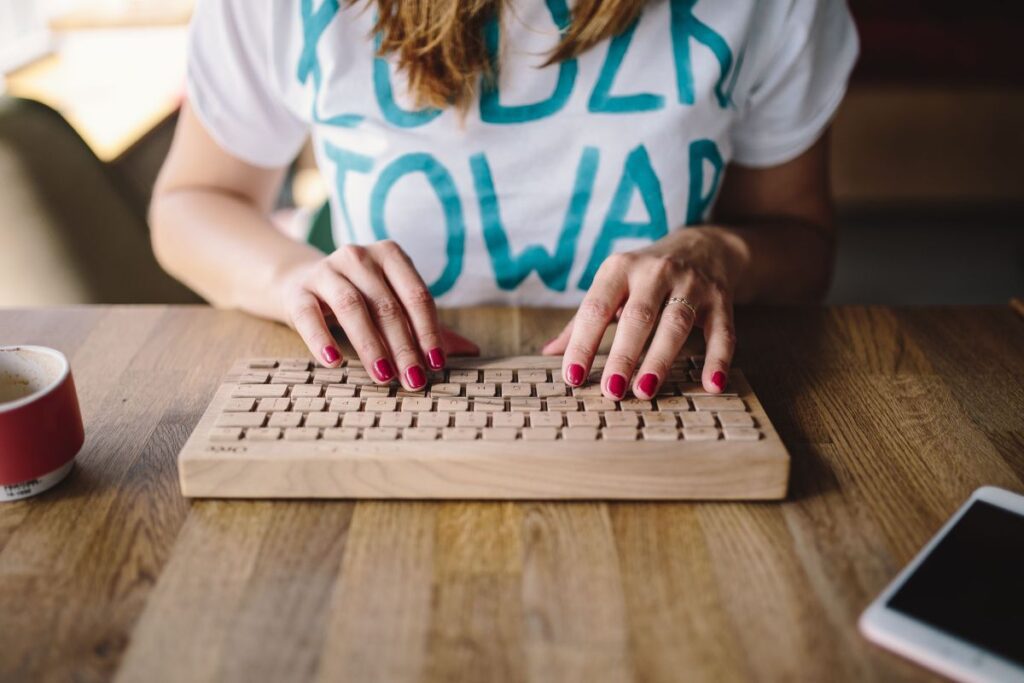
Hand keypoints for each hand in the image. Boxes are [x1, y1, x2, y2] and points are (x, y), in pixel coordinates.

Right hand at [279, 241, 477, 389]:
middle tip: (414, 381)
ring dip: (370, 345)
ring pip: (352, 307)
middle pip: (387, 305)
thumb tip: (472, 351)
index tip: (437, 364)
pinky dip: (321, 338)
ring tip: (383, 376)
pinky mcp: (298, 290)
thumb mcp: (392, 304)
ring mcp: (326, 270)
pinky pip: (309, 315)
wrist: (298, 282)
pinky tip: (334, 362)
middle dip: (404, 347)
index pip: (417, 295)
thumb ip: (428, 326)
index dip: (429, 331)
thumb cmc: (360, 297)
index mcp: (390, 256)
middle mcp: (359, 256)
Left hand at [542, 229, 738, 398]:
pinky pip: (721, 332)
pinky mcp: (721, 299)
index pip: (596, 308)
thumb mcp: (613, 286)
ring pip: (676, 323)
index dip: (583, 343)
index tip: (571, 376)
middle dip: (623, 355)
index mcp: (620, 267)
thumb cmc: (644, 276)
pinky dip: (718, 359)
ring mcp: (692, 284)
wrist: (705, 246)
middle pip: (638, 317)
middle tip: (611, 391)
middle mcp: (656, 271)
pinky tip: (711, 385)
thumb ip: (584, 319)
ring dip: (660, 359)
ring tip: (644, 391)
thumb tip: (549, 352)